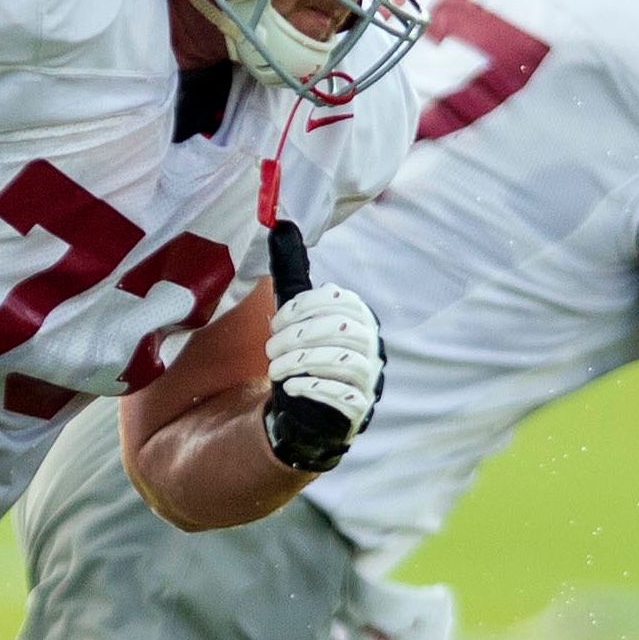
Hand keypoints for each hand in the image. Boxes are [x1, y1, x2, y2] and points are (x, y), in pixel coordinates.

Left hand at [262, 282, 382, 472]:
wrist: (314, 408)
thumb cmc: (308, 356)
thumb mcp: (300, 319)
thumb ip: (294, 282)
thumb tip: (281, 231)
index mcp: (357, 317)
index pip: (338, 300)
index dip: (304, 307)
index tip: (277, 322)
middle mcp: (369, 343)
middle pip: (338, 328)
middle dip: (296, 336)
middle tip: (270, 349)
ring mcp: (368, 375)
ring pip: (340, 359)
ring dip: (299, 362)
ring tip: (274, 369)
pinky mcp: (360, 404)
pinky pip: (342, 392)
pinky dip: (313, 388)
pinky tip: (290, 387)